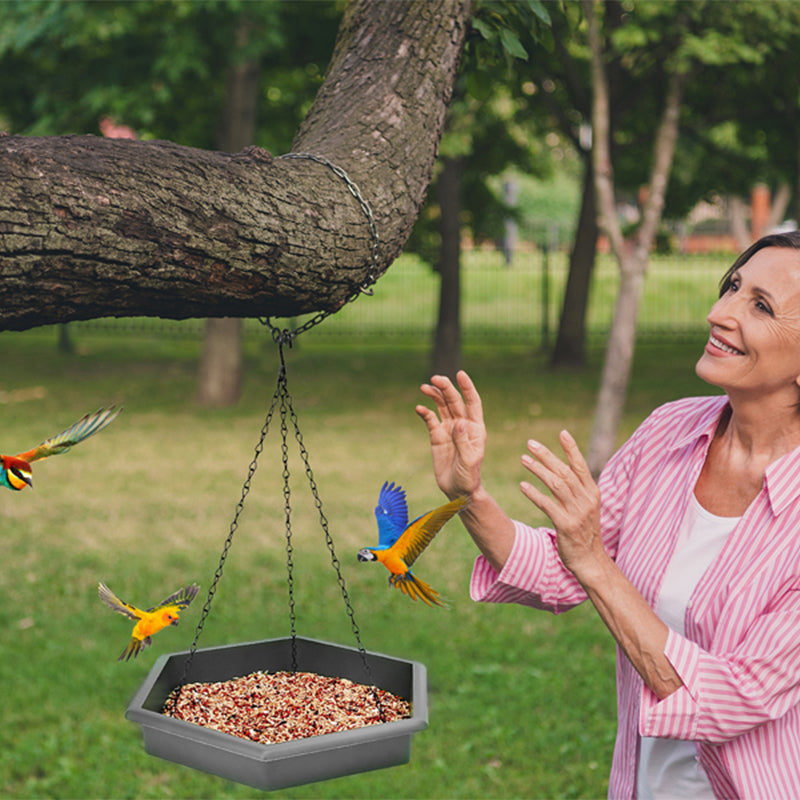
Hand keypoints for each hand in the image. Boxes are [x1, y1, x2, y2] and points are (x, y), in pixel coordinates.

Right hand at [416, 371, 486, 499]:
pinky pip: (430, 420)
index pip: (473, 402)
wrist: (458, 490)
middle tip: (435, 378)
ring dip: (435, 395)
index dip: (467, 387)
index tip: (460, 374)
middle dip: (446, 388)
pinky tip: (419, 408)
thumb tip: (460, 422)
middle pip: (454, 401)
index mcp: (476, 428)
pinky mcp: (437, 436)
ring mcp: (449, 429)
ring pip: (442, 406)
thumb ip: (464, 441)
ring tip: (424, 387)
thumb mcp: (469, 461)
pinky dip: (425, 412)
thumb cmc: (469, 477)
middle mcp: (463, 425)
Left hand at [520, 430, 602, 574]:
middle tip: (530, 443)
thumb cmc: (584, 531)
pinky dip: (534, 494)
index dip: (572, 448)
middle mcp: (586, 499)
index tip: (562, 433)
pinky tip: (522, 486)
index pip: (581, 466)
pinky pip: (547, 505)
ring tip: (523, 459)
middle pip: (564, 472)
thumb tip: (563, 468)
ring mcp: (577, 512)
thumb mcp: (587, 506)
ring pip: (556, 485)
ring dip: (538, 470)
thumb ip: (577, 488)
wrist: (590, 560)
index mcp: (592, 492)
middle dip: (547, 455)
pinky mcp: (566, 525)